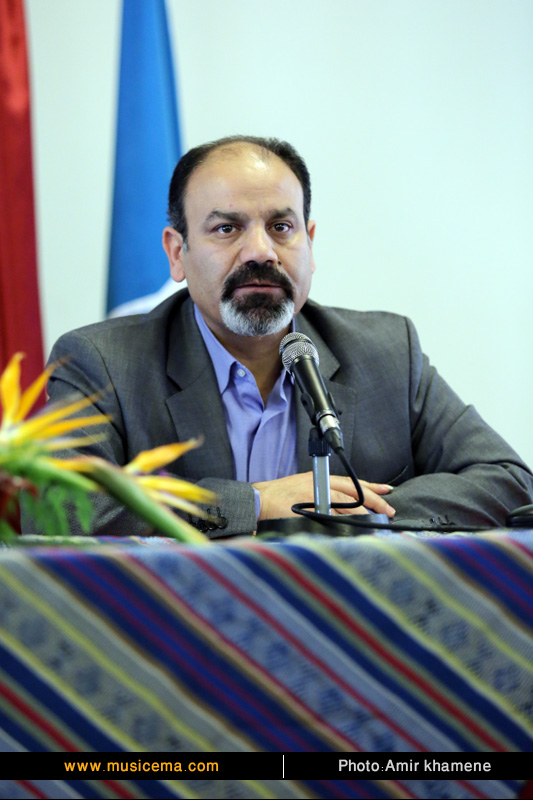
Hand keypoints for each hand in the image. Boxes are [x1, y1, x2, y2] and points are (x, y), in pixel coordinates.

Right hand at [252, 472, 394, 520]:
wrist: (256, 501)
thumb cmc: (277, 498)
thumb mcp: (304, 490)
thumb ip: (323, 499)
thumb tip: (345, 513)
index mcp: (319, 479)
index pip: (350, 482)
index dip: (371, 487)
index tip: (387, 491)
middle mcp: (318, 485)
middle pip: (352, 491)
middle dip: (373, 500)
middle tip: (389, 510)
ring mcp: (313, 497)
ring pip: (344, 502)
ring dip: (362, 513)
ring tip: (377, 520)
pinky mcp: (306, 509)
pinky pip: (330, 517)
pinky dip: (343, 523)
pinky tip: (354, 529)